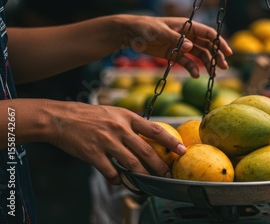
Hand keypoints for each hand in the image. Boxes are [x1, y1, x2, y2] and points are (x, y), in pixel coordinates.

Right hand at [46, 100, 185, 184]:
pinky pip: (111, 172)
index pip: (155, 130)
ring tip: (149, 182)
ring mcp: (107, 141)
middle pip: (147, 151)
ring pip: (132, 164)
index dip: (170, 141)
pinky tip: (120, 181)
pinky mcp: (93, 154)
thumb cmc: (90, 115)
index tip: (182, 150)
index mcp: (127, 117)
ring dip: (142, 176)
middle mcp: (119, 129)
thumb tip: (149, 134)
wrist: (61, 118)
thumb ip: (131, 123)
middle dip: (160, 166)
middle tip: (168, 175)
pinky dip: (118, 179)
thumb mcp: (114, 112)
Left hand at [117, 15, 232, 77]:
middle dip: (216, 56)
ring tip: (212, 74)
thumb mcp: (159, 32)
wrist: (129, 33)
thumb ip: (176, 39)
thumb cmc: (145, 27)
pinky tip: (195, 75)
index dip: (219, 42)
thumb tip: (191, 47)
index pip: (208, 33)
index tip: (228, 52)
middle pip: (207, 46)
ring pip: (200, 55)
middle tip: (223, 67)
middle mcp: (187, 35)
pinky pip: (187, 62)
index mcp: (187, 26)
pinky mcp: (173, 54)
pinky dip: (192, 69)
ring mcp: (181, 45)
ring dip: (207, 64)